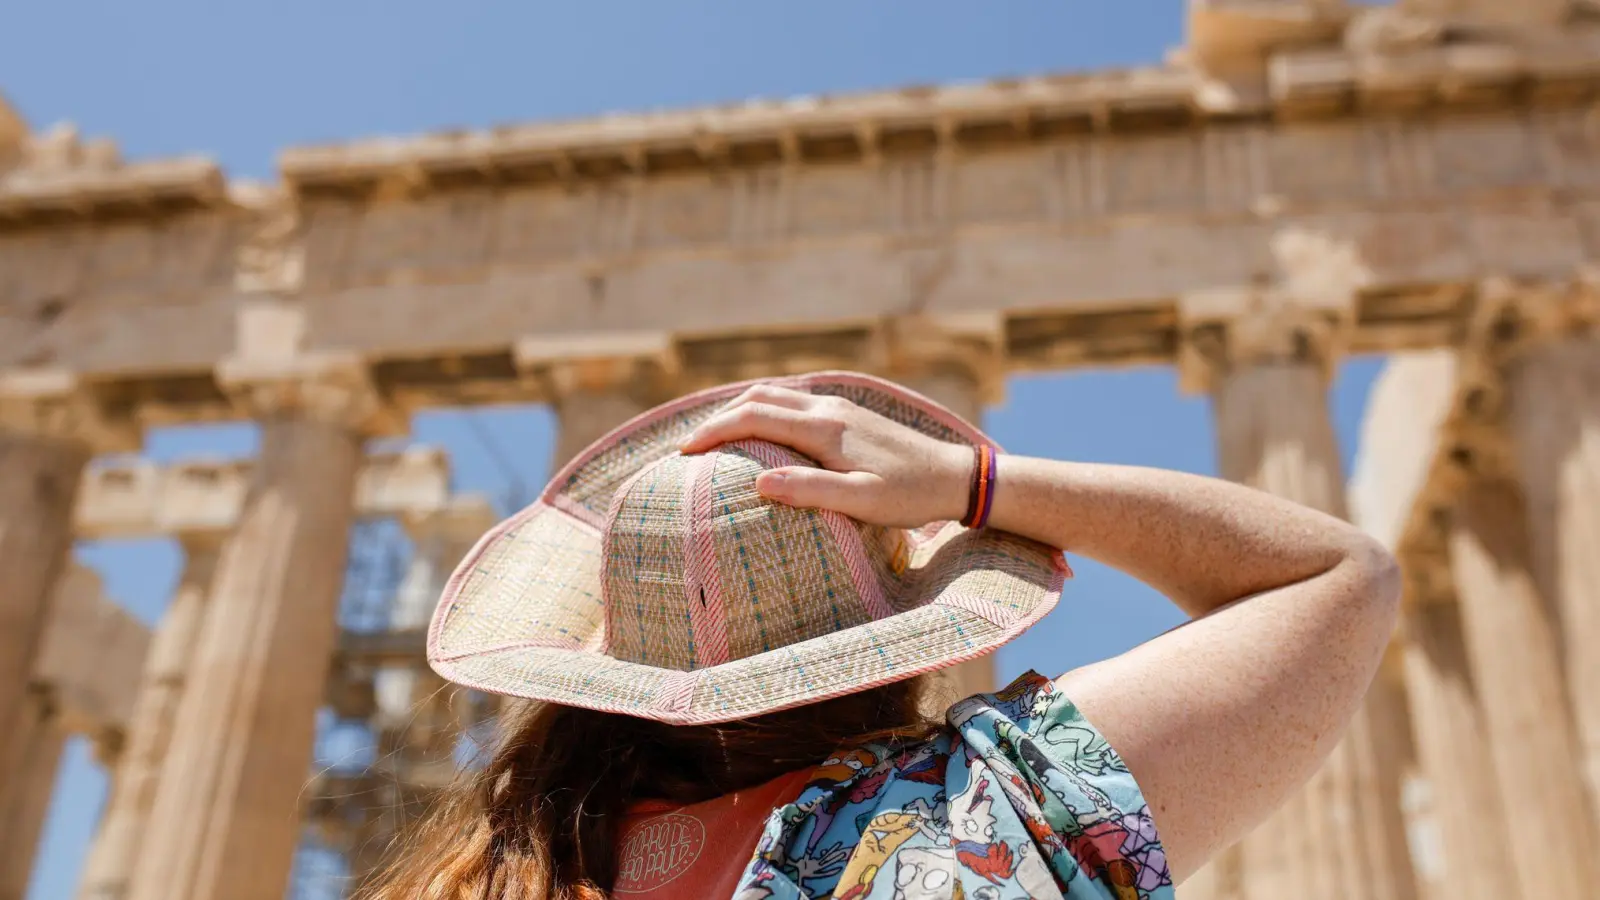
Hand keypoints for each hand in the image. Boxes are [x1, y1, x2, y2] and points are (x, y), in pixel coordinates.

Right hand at [678, 384, 971, 528]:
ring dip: (739, 410)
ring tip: (713, 436)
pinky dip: (763, 410)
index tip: (682, 453)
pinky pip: (792, 403)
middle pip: (756, 399)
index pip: (751, 419)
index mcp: (823, 428)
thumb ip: (810, 490)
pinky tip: (760, 431)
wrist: (956, 476)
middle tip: (687, 446)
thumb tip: (758, 483)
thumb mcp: (861, 502)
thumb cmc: (910, 496)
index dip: (712, 433)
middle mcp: (827, 409)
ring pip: (774, 396)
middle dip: (717, 419)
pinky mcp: (849, 414)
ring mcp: (838, 407)